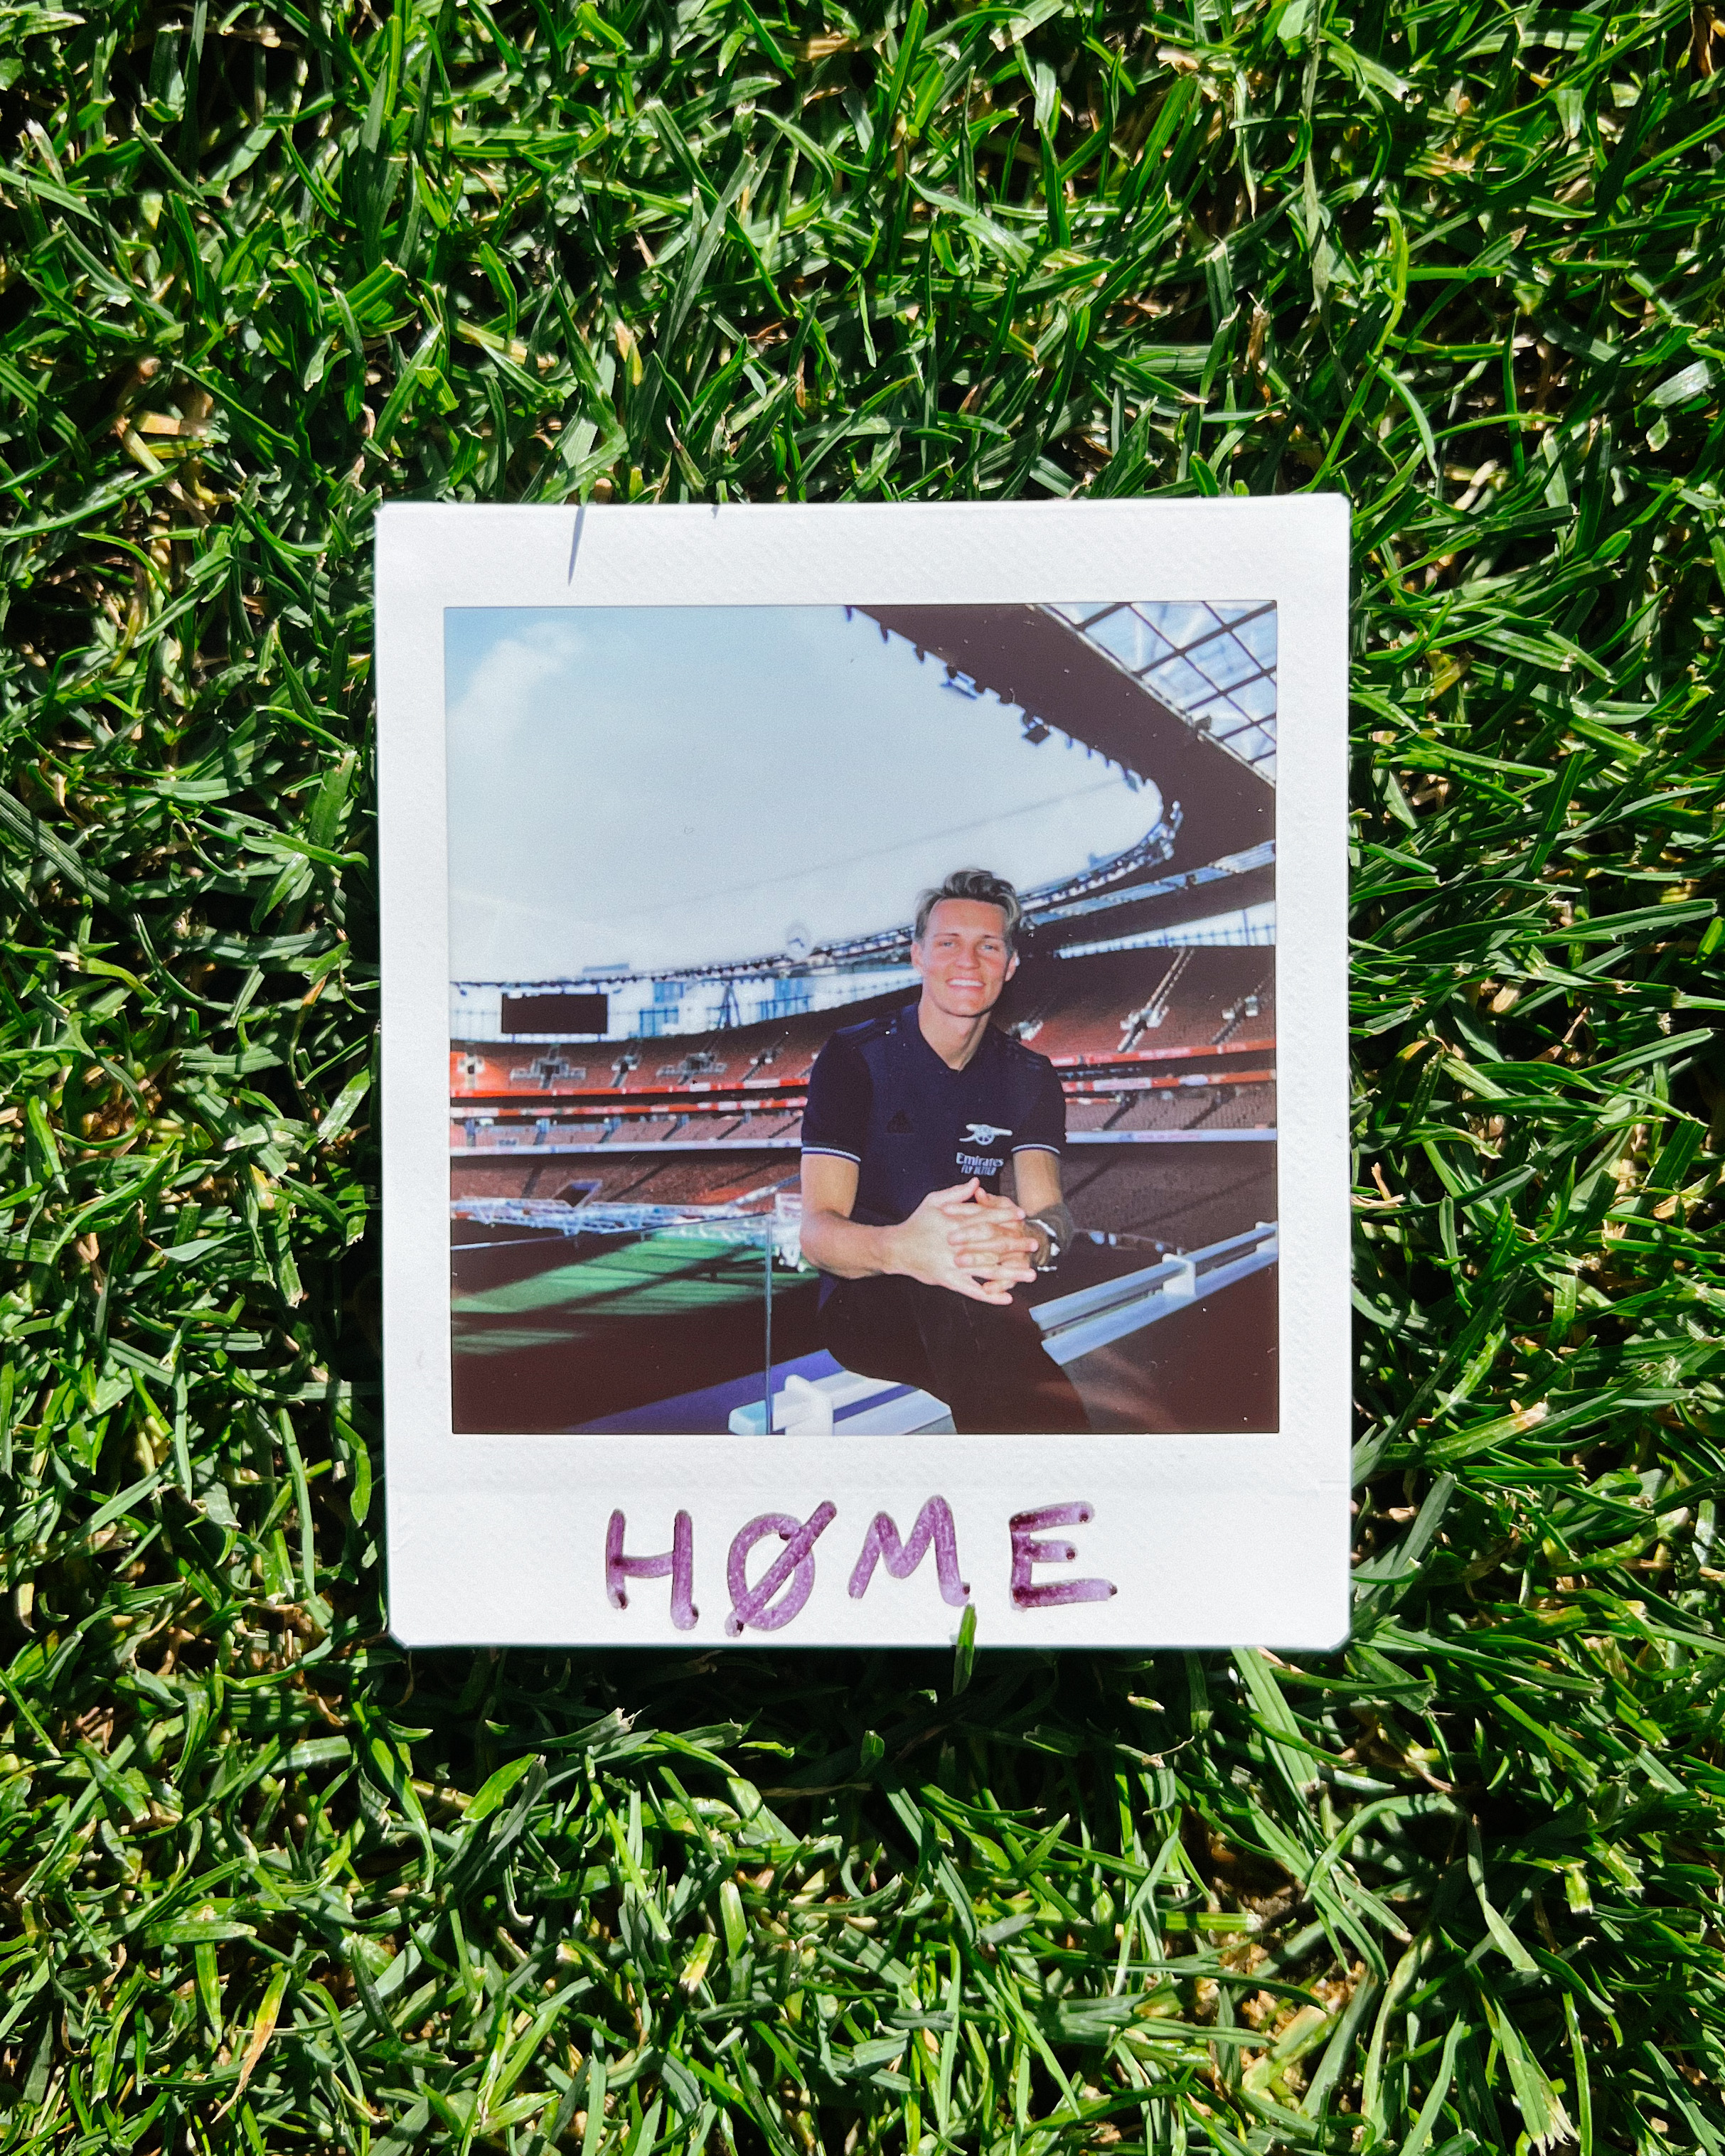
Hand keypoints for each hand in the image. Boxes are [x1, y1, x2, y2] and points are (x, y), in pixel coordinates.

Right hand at [886, 1180, 1036, 1304]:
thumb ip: (956, 1193)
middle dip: (1015, 1244)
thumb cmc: (917, 1223)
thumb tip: (976, 1182)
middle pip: (992, 1244)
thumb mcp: (933, 1201)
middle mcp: (958, 1244)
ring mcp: (955, 1264)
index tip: (1022, 1215)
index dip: (1004, 1216)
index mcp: (956, 1223)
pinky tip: (1007, 1298)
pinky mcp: (949, 1280)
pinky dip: (990, 1295)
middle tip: (1035, 1244)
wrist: (896, 1248)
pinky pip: (973, 1290)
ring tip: (1030, 1274)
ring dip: (1011, 1272)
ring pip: (988, 1270)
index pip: (984, 1218)